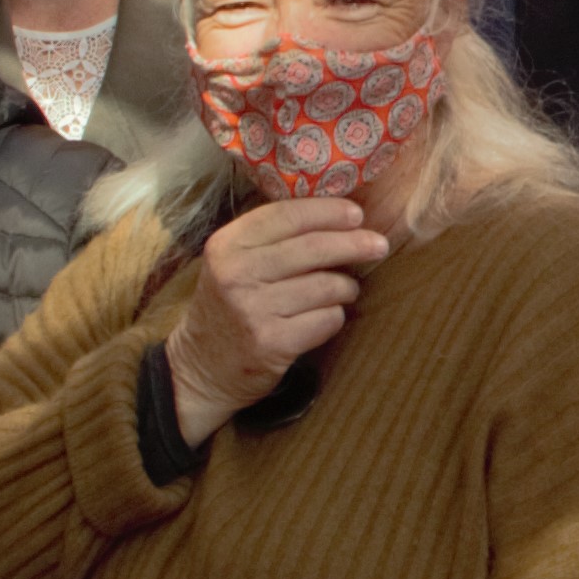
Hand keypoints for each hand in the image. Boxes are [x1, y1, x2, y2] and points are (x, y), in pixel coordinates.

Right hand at [163, 197, 387, 441]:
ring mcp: (253, 310)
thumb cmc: (227, 306)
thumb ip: (272, 238)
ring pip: (326, 285)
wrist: (201, 367)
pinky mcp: (272, 344)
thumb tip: (336, 216)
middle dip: (354, 243)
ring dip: (345, 287)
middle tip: (378, 245)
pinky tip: (325, 317)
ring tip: (343, 289)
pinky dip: (334, 317)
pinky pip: (326, 320)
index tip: (356, 214)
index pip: (287, 215)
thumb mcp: (233, 262)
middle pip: (313, 248)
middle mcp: (237, 274)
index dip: (328, 212)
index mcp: (227, 245)